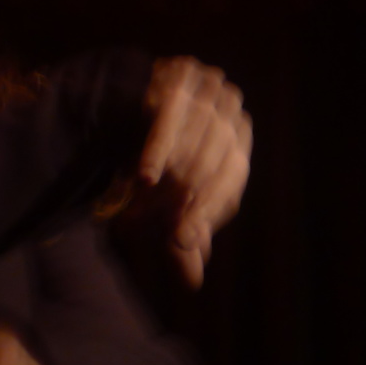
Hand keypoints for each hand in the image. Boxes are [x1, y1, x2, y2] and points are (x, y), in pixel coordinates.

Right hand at [136, 57, 253, 286]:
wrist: (126, 98)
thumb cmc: (156, 158)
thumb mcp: (170, 199)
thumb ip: (183, 234)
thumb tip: (193, 283)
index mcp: (239, 143)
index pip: (228, 187)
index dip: (204, 215)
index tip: (179, 241)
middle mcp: (231, 115)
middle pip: (211, 171)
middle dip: (183, 207)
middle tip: (158, 232)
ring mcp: (208, 94)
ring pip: (189, 152)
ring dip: (163, 188)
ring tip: (136, 212)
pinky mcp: (178, 81)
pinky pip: (168, 125)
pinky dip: (156, 153)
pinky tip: (143, 177)